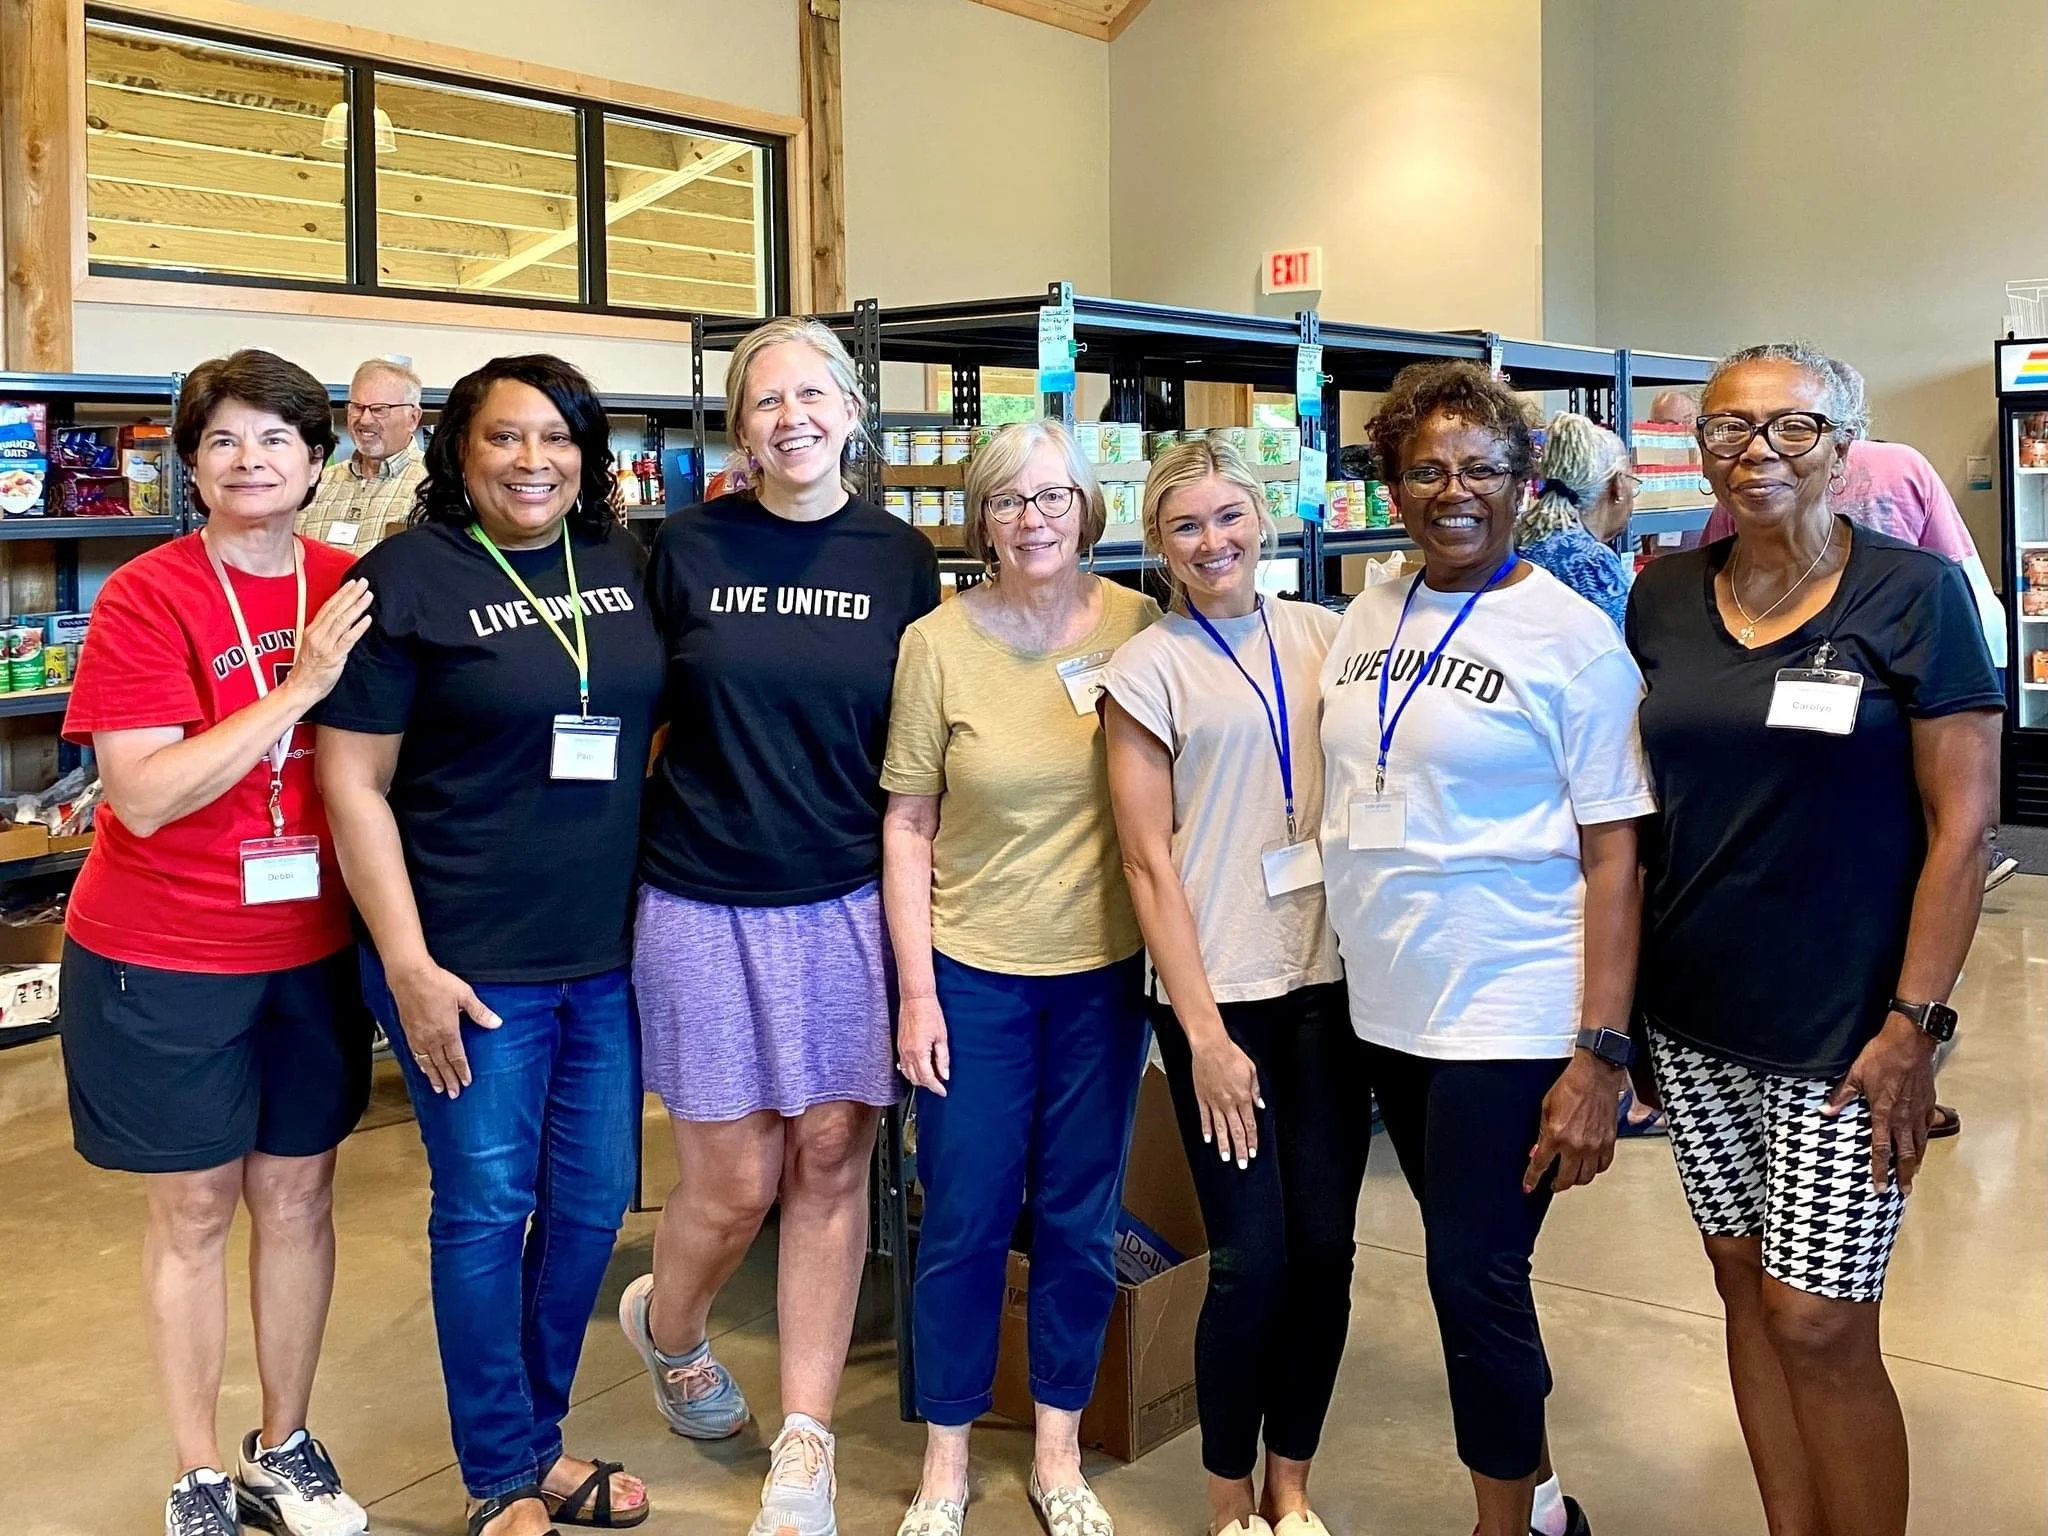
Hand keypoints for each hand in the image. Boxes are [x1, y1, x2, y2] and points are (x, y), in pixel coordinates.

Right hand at [284, 580, 373, 704]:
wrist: (300, 689)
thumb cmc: (307, 670)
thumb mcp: (312, 646)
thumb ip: (325, 633)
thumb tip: (342, 622)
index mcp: (311, 630)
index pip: (328, 607)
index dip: (341, 594)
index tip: (351, 584)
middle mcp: (317, 635)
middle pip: (336, 610)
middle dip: (351, 594)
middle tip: (364, 583)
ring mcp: (325, 645)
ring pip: (342, 621)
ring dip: (357, 607)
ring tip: (368, 596)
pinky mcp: (333, 657)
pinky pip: (347, 640)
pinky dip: (358, 628)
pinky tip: (367, 619)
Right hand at [389, 957, 501, 1097]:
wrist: (410, 976)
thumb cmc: (436, 982)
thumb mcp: (464, 995)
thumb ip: (480, 1012)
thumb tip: (496, 1023)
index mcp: (448, 1031)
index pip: (457, 1057)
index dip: (462, 1071)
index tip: (466, 1082)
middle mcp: (432, 1038)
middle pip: (442, 1065)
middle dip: (449, 1080)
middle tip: (454, 1094)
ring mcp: (418, 1037)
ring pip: (427, 1063)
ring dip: (434, 1077)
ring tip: (439, 1088)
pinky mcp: (408, 1032)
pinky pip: (415, 1054)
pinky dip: (420, 1065)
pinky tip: (423, 1069)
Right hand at [897, 994, 949, 1095]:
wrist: (916, 999)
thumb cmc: (930, 1014)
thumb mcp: (942, 1037)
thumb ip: (942, 1058)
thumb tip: (944, 1075)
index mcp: (919, 1052)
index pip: (927, 1078)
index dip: (936, 1087)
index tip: (943, 1092)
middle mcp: (907, 1054)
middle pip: (916, 1079)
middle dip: (928, 1084)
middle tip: (940, 1083)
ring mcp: (901, 1050)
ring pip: (908, 1074)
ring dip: (919, 1079)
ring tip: (932, 1077)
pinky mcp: (899, 1045)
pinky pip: (903, 1065)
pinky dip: (911, 1071)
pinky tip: (920, 1068)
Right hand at [1188, 1024, 1262, 1169]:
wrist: (1210, 1047)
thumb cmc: (1231, 1054)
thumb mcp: (1251, 1070)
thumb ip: (1256, 1090)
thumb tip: (1259, 1104)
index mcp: (1243, 1097)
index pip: (1249, 1124)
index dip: (1252, 1140)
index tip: (1253, 1152)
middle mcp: (1229, 1103)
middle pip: (1236, 1131)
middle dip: (1239, 1150)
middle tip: (1241, 1163)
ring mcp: (1214, 1102)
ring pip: (1220, 1128)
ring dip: (1224, 1145)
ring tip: (1225, 1158)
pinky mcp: (1202, 1097)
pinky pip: (1205, 1117)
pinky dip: (1206, 1129)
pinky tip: (1208, 1139)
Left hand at [1525, 1051, 1624, 1193]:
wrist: (1595, 1075)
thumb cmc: (1570, 1086)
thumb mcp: (1546, 1108)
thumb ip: (1542, 1133)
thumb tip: (1538, 1151)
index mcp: (1557, 1135)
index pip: (1541, 1165)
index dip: (1532, 1179)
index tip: (1529, 1187)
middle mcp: (1577, 1145)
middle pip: (1567, 1179)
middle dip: (1557, 1184)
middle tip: (1552, 1183)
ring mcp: (1595, 1146)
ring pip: (1586, 1177)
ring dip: (1576, 1180)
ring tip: (1570, 1176)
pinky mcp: (1609, 1142)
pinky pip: (1602, 1166)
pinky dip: (1594, 1170)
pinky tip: (1588, 1166)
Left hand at [1825, 1012, 1937, 1193]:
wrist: (1910, 1041)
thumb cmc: (1881, 1056)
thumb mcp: (1855, 1074)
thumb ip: (1840, 1096)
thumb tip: (1824, 1111)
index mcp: (1883, 1113)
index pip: (1881, 1149)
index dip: (1880, 1170)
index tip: (1881, 1188)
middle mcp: (1903, 1117)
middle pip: (1905, 1154)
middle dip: (1904, 1175)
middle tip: (1904, 1192)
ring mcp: (1918, 1111)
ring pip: (1920, 1144)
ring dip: (1916, 1162)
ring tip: (1913, 1175)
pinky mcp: (1928, 1103)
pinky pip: (1927, 1128)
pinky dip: (1925, 1141)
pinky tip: (1923, 1146)